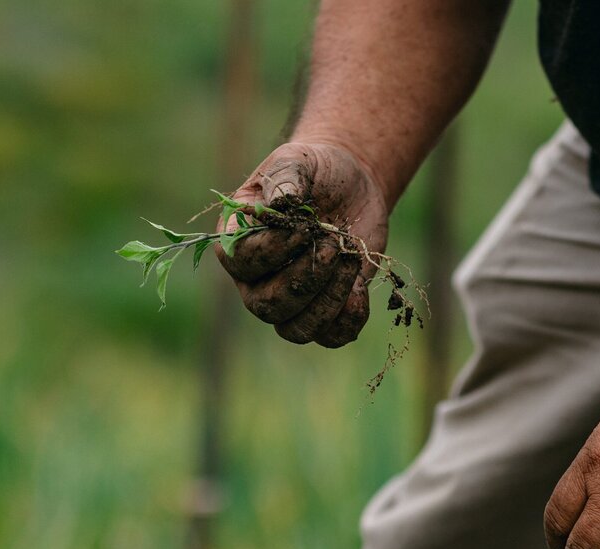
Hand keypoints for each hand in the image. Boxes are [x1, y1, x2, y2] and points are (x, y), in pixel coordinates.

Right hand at [217, 141, 388, 346]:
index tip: (306, 229)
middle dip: (305, 279)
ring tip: (349, 258)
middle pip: (267, 306)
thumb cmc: (314, 171)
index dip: (273, 252)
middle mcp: (256, 280)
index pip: (241, 262)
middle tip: (333, 245)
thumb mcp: (298, 160)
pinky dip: (349, 320)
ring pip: (296, 329)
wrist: (350, 186)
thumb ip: (286, 177)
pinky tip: (360, 289)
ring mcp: (289, 301)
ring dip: (328, 301)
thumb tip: (281, 202)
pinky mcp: (324, 311)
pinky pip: (331, 336)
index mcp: (238, 240)